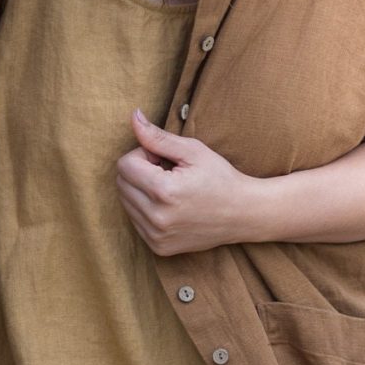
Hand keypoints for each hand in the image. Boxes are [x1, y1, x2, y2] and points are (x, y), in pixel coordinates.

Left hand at [115, 109, 264, 254]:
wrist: (243, 214)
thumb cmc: (220, 178)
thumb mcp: (193, 151)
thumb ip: (158, 137)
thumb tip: (133, 117)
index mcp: (164, 191)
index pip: (125, 165)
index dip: (143, 155)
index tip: (164, 159)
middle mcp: (157, 217)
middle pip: (122, 184)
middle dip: (139, 172)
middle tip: (168, 173)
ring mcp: (157, 236)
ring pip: (126, 203)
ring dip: (142, 191)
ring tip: (170, 190)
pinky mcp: (159, 247)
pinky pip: (136, 222)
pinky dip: (147, 210)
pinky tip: (171, 206)